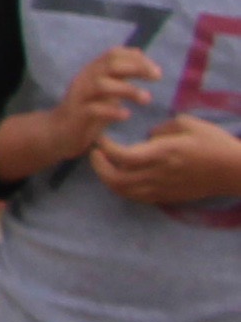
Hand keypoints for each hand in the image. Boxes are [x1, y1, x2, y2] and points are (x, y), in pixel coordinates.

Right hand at [0, 48, 156, 184]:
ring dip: (128, 90)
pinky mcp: (77, 115)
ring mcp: (80, 97)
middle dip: (137, 68)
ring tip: (146, 99)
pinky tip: (126, 115)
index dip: (137, 58)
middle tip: (157, 78)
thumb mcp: (106, 89)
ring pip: (102, 85)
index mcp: (92, 71)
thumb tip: (139, 54)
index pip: (114, 54)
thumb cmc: (87, 111)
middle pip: (110, 65)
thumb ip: (120, 74)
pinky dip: (112, 111)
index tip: (156, 70)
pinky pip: (94, 109)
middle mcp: (85, 79)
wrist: (58, 132)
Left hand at [91, 112, 240, 207]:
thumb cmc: (215, 143)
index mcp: (164, 153)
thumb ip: (162, 129)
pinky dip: (123, 189)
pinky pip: (138, 198)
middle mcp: (160, 174)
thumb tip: (147, 136)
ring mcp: (164, 188)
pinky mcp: (169, 197)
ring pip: (125, 192)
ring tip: (104, 165)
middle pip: (117, 180)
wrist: (237, 171)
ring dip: (108, 180)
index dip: (105, 148)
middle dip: (98, 167)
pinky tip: (123, 176)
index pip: (123, 156)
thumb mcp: (188, 124)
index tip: (100, 138)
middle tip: (94, 153)